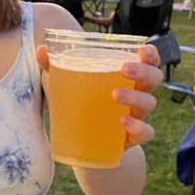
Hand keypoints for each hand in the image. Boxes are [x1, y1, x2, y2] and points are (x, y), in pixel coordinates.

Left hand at [35, 42, 161, 151]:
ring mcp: (137, 116)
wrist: (84, 145)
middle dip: (143, 71)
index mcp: (126, 77)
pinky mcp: (132, 138)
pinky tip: (123, 123)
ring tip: (115, 95)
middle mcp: (136, 94)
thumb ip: (53, 67)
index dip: (151, 54)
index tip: (142, 50)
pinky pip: (146, 132)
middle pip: (153, 79)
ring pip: (150, 103)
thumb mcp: (64, 85)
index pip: (148, 61)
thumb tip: (41, 49)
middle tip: (124, 69)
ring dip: (135, 97)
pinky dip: (138, 127)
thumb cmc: (80, 105)